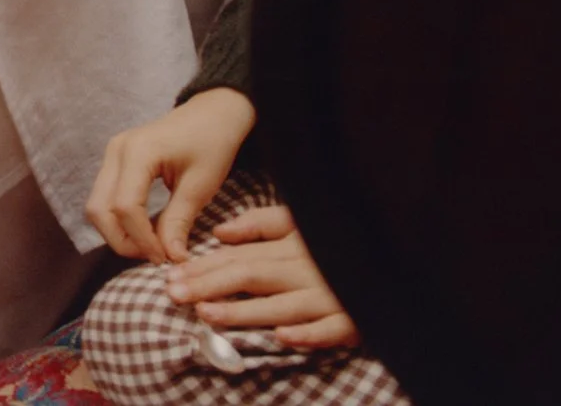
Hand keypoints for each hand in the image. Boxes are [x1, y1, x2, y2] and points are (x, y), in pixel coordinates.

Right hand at [86, 88, 256, 262]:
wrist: (212, 113)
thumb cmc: (212, 144)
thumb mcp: (200, 186)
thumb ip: (179, 222)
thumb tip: (171, 259)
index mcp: (138, 152)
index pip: (125, 206)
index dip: (142, 240)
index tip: (165, 259)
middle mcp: (116, 151)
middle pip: (99, 208)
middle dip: (121, 240)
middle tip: (154, 257)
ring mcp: (112, 153)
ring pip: (96, 205)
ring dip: (117, 232)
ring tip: (150, 246)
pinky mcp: (115, 161)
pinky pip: (105, 197)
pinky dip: (119, 220)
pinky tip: (145, 230)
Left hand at [167, 204, 358, 349]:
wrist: (390, 258)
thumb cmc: (336, 243)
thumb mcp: (299, 223)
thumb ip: (261, 224)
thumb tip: (221, 232)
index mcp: (291, 247)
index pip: (239, 257)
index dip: (204, 266)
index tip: (170, 275)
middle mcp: (306, 270)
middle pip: (253, 275)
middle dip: (210, 285)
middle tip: (174, 294)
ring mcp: (330, 296)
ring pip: (283, 305)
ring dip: (246, 311)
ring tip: (208, 313)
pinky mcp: (354, 320)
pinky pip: (331, 330)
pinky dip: (309, 333)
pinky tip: (283, 337)